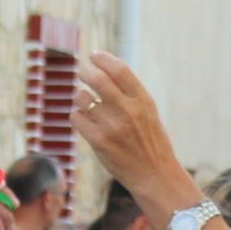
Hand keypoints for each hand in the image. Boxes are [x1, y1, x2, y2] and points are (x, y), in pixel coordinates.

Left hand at [72, 53, 181, 196]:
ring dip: (80, 96)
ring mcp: (112, 126)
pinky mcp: (99, 142)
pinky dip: (76, 115)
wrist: (154, 174)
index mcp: (143, 100)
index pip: (120, 69)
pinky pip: (76, 118)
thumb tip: (105, 71)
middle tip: (83, 71)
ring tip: (85, 102)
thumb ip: (130, 94)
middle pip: (98, 79)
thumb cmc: (150, 142)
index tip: (94, 55)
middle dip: (86, 71)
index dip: (103, 58)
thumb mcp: (148, 112)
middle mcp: (128, 110)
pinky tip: (83, 120)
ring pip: (82, 98)